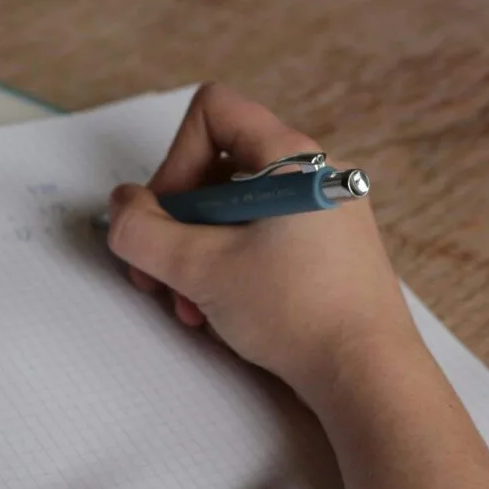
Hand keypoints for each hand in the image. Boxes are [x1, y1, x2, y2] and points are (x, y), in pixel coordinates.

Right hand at [107, 83, 421, 399]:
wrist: (367, 375)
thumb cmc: (299, 313)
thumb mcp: (200, 269)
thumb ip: (142, 232)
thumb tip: (121, 208)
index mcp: (292, 159)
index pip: (213, 112)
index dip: (174, 158)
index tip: (169, 216)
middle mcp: (312, 175)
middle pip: (216, 168)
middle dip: (176, 223)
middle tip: (160, 273)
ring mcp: (321, 213)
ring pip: (233, 212)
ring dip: (195, 255)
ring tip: (190, 306)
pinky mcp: (324, 250)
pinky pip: (258, 238)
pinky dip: (227, 268)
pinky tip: (218, 314)